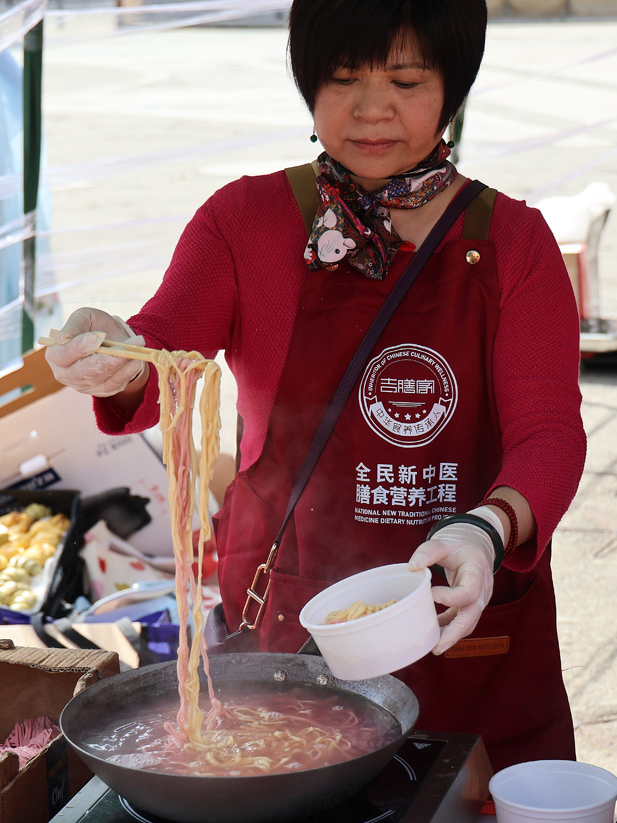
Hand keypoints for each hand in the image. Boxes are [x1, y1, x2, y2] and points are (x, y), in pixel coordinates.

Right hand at [44, 307, 145, 396]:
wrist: (113, 339)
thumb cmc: (94, 327)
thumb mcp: (84, 317)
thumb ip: (74, 324)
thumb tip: (63, 338)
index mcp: (55, 355)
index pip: (64, 355)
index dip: (80, 346)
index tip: (99, 337)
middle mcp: (66, 374)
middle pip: (84, 371)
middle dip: (106, 359)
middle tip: (123, 348)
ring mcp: (84, 386)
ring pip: (102, 378)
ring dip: (120, 363)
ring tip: (135, 347)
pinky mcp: (102, 391)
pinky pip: (115, 384)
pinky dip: (127, 372)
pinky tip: (136, 361)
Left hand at [408, 507, 503, 654]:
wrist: (477, 542)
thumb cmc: (460, 541)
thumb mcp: (443, 541)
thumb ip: (427, 552)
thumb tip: (412, 567)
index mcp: (477, 572)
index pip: (469, 593)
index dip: (451, 598)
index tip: (431, 593)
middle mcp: (482, 589)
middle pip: (472, 616)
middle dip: (455, 633)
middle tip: (437, 647)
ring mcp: (479, 598)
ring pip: (469, 622)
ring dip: (451, 634)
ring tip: (432, 646)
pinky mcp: (471, 603)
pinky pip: (462, 619)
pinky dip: (449, 626)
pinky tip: (433, 631)